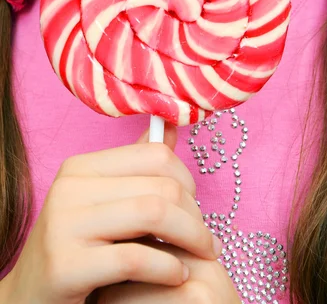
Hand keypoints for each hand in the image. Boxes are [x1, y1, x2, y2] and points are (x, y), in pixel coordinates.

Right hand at [6, 126, 221, 303]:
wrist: (31, 299)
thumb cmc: (80, 249)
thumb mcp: (105, 204)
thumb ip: (137, 168)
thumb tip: (172, 128)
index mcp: (81, 167)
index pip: (154, 154)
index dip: (187, 179)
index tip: (196, 205)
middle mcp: (69, 188)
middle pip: (160, 185)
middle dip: (195, 215)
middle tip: (206, 240)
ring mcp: (63, 224)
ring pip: (152, 213)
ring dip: (191, 237)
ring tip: (203, 256)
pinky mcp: (65, 265)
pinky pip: (134, 258)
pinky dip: (167, 268)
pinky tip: (177, 276)